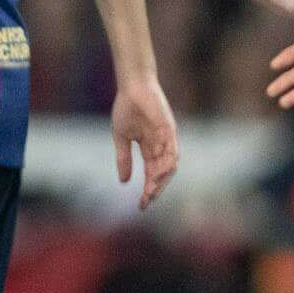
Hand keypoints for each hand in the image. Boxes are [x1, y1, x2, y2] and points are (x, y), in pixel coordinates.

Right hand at [109, 77, 179, 209]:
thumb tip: (124, 182)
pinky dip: (167, 162)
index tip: (141, 206)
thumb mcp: (121, 138)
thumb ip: (124, 159)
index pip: (151, 175)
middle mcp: (161, 146)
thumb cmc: (127, 108)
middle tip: (146, 201)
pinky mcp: (169, 129)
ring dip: (161, 179)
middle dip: (156, 189)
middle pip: (163, 174)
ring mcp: (167, 138)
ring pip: (170, 165)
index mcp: (149, 149)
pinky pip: (172, 149)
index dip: (147, 191)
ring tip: (151, 190)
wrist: (132, 87)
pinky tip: (158, 172)